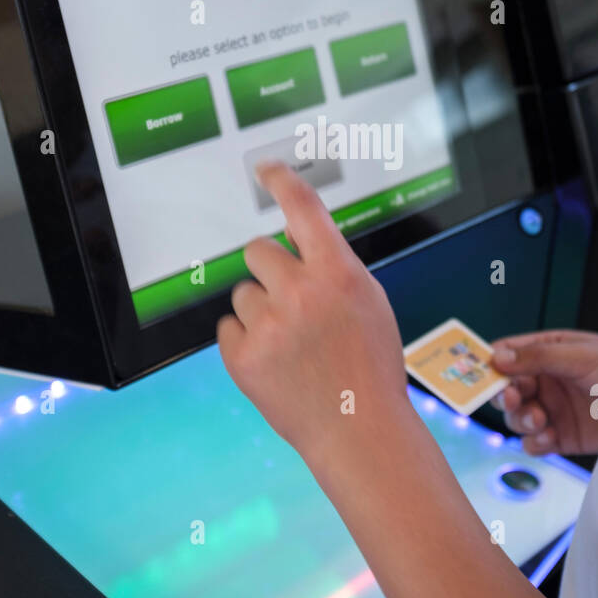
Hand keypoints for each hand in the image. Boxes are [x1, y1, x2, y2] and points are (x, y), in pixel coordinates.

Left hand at [217, 162, 412, 465]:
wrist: (358, 429)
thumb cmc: (369, 367)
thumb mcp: (369, 302)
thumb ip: (333, 266)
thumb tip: (295, 238)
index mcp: (337, 274)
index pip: (303, 209)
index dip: (281, 181)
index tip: (266, 169)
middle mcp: (299, 292)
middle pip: (258, 250)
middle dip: (270, 271)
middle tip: (292, 302)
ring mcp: (267, 325)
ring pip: (243, 293)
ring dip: (260, 312)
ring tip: (292, 345)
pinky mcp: (242, 357)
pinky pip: (228, 329)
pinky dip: (246, 343)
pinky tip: (276, 362)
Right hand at [489, 330, 597, 456]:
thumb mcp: (583, 357)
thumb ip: (540, 356)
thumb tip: (497, 356)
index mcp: (551, 350)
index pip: (510, 353)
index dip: (491, 362)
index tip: (479, 372)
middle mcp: (548, 380)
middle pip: (507, 388)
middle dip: (504, 394)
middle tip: (512, 398)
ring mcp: (554, 409)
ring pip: (517, 417)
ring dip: (520, 419)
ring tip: (539, 419)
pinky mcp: (563, 437)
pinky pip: (534, 442)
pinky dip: (534, 441)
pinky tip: (548, 436)